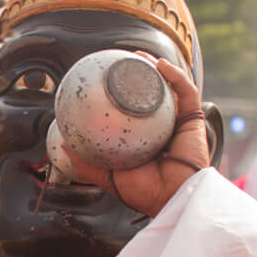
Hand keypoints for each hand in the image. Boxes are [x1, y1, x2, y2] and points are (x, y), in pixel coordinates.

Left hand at [68, 56, 208, 217]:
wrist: (171, 199)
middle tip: (124, 62)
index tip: (110, 79)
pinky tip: (161, 65)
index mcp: (147, 139)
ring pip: (171, 88)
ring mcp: (179, 124)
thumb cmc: (145, 192)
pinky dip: (176, 76)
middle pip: (155, 95)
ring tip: (140, 57)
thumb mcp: (109, 175)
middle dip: (142, 74)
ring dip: (157, 68)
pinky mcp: (193, 122)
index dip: (126, 93)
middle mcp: (164, 129)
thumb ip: (87, 164)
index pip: (137, 111)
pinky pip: (187, 93)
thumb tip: (62, 147)